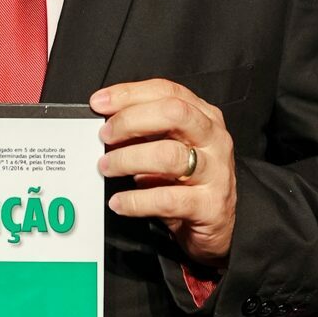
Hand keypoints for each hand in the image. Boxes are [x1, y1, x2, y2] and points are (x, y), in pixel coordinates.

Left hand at [91, 79, 236, 265]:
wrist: (217, 225)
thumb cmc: (190, 182)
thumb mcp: (170, 147)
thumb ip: (145, 131)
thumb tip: (106, 121)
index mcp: (204, 117)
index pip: (167, 91)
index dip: (129, 93)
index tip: (99, 103)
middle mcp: (213, 139)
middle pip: (174, 113)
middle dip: (131, 121)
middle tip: (105, 135)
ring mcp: (215, 172)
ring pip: (169, 155)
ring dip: (128, 160)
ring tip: (107, 167)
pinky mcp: (210, 205)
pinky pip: (166, 199)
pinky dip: (136, 201)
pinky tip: (120, 202)